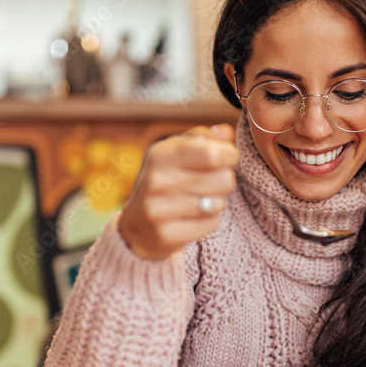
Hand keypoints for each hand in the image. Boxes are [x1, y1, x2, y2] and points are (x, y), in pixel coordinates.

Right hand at [118, 124, 238, 259]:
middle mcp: (156, 180)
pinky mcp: (165, 234)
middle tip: (213, 183)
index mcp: (160, 154)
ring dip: (216, 202)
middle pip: (222, 179)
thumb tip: (226, 132)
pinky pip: (210, 224)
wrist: (136, 227)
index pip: (212, 153)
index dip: (229, 155)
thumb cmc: (165, 182)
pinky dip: (209, 221)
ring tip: (201, 201)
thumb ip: (202, 139)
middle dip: (225, 181)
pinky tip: (194, 218)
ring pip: (217, 203)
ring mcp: (158, 209)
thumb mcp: (176, 153)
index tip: (228, 158)